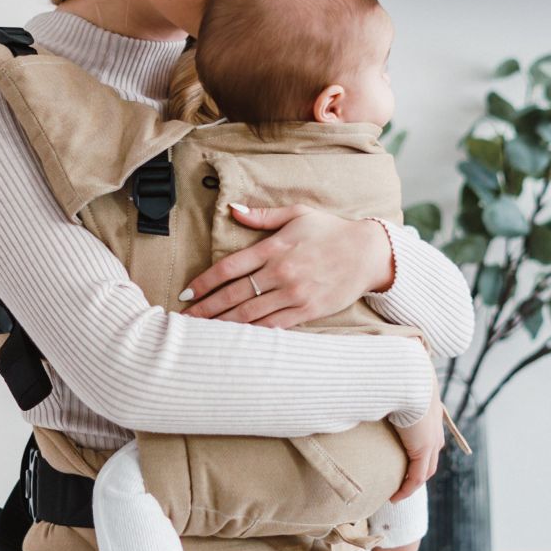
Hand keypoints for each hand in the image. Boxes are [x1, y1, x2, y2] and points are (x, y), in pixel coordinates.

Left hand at [179, 204, 394, 327]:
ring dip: (222, 325)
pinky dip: (253, 334)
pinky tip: (235, 340)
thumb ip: (262, 216)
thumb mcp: (297, 213)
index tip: (186, 294)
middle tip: (183, 321)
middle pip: (233, 295)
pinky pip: (274, 326)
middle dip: (205, 309)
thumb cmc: (330, 230)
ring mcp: (294, 293)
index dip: (204, 282)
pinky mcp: (307, 310)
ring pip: (250, 314)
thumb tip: (233, 209)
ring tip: (201, 334)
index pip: (229, 268)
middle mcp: (280, 272)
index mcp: (273, 248)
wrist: (368, 252)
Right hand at [389, 366, 444, 502]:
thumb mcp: (390, 384)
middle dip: (415, 473)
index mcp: (429, 413)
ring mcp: (432, 441)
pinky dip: (407, 489)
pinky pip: (416, 477)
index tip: (400, 462)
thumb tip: (359, 387)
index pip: (426, 440)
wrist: (408, 375)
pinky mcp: (424, 449)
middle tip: (399, 482)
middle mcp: (434, 429)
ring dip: (411, 484)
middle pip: (428, 459)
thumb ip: (380, 390)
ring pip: (424, 470)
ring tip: (396, 493)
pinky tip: (395, 497)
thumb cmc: (395, 375)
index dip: (415, 454)